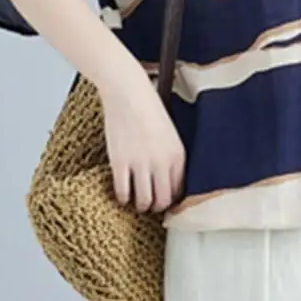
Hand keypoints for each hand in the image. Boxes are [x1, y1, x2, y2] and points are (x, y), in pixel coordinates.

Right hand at [99, 74, 185, 214]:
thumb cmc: (149, 108)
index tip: (165, 201)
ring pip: (144, 201)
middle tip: (151, 206)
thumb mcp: (170, 134)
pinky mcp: (120, 162)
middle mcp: (162, 162)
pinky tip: (123, 196)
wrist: (128, 93)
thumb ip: (171, 156)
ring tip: (137, 203)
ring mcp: (141, 164)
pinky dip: (123, 198)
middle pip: (163, 200)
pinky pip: (123, 192)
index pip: (180, 190)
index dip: (173, 199)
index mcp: (178, 155)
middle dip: (158, 207)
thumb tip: (167, 179)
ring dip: (141, 206)